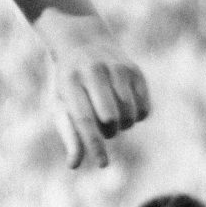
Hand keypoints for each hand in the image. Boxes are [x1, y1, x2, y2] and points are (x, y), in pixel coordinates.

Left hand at [34, 11, 151, 168]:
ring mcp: (118, 70)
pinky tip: (125, 107)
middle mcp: (95, 72)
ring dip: (122, 125)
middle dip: (108, 132)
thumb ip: (69, 134)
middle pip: (110, 118)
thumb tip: (74, 164)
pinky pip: (144, 109)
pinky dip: (136, 117)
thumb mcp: (61, 105)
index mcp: (71, 82)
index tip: (103, 165)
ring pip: (130, 115)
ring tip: (111, 115)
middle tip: (103, 126)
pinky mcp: (136, 71)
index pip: (85, 120)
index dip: (95, 145)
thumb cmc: (68, 82)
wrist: (83, 41)